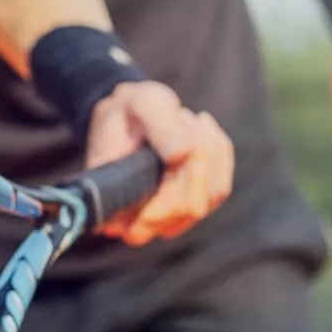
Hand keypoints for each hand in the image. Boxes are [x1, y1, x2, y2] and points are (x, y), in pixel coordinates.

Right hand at [84, 80, 233, 246]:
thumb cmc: (127, 111)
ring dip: (209, 151)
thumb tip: (185, 153)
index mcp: (111, 208)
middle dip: (199, 158)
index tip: (181, 134)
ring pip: (210, 197)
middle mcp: (136, 225)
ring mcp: (166, 221)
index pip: (154, 215)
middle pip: (191, 206)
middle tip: (183, 116)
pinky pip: (220, 188)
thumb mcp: (140, 106)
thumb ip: (160, 127)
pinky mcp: (189, 210)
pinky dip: (218, 153)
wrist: (129, 113)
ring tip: (184, 119)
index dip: (177, 179)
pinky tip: (200, 129)